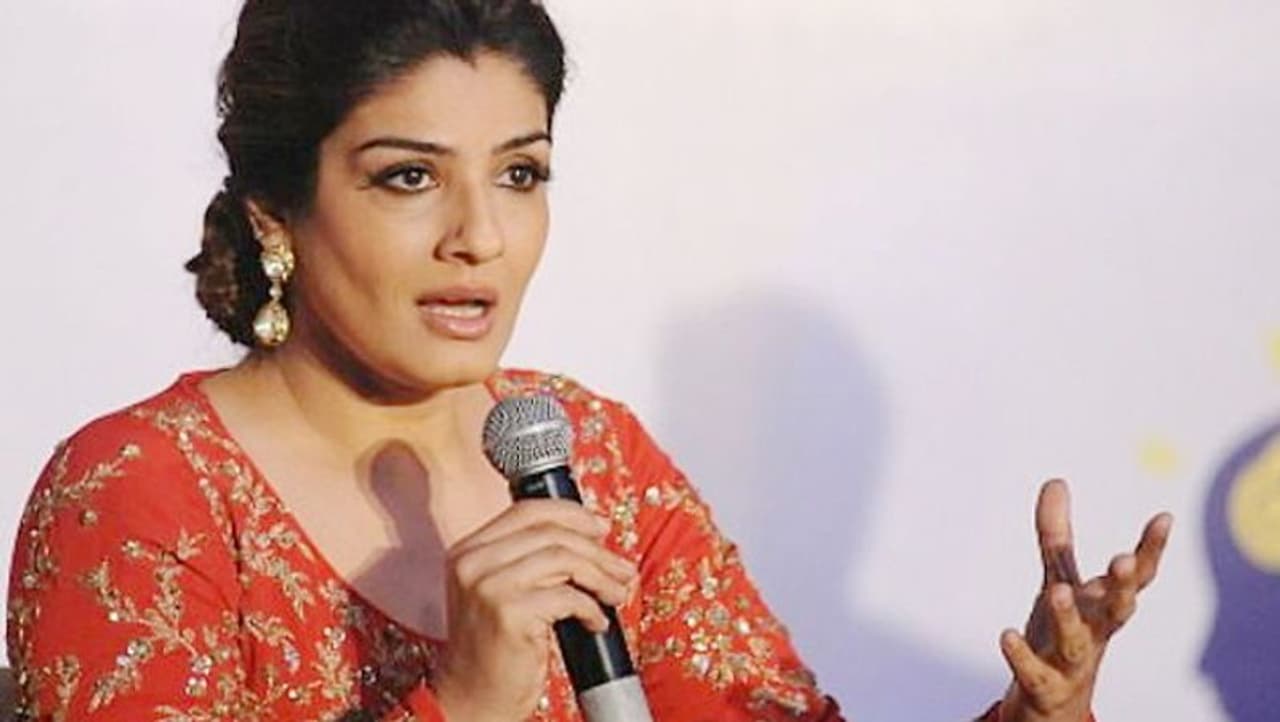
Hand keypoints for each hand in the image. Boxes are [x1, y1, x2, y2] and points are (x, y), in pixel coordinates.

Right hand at [432, 500, 637, 721]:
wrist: (470, 701)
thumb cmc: (493, 651)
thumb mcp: (500, 593)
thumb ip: (529, 561)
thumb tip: (590, 537)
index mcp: (468, 551)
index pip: (527, 511)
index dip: (572, 514)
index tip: (602, 528)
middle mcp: (472, 562)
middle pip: (551, 533)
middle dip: (597, 550)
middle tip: (623, 569)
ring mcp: (488, 586)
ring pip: (564, 559)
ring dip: (601, 577)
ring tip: (616, 594)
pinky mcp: (508, 613)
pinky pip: (568, 597)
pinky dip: (591, 608)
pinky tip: (596, 623)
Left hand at [997, 480, 1171, 721]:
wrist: (1053, 699)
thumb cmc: (1064, 631)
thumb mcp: (1059, 578)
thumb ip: (1057, 536)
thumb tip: (1056, 480)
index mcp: (1104, 605)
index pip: (1135, 577)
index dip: (1151, 549)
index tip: (1164, 517)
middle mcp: (1095, 631)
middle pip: (1117, 610)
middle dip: (1122, 586)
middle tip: (1122, 560)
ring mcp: (1071, 661)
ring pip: (1076, 642)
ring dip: (1068, 617)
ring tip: (1058, 591)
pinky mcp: (1043, 684)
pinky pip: (1033, 671)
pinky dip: (1020, 655)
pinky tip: (1005, 634)